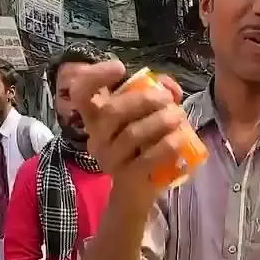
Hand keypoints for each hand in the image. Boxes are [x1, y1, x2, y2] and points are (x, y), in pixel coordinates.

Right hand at [70, 60, 185, 209]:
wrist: (134, 192)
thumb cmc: (139, 146)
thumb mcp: (144, 116)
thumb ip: (156, 94)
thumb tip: (169, 87)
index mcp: (95, 118)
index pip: (80, 92)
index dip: (95, 75)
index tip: (120, 68)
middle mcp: (96, 137)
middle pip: (112, 111)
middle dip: (143, 100)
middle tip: (167, 99)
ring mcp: (109, 159)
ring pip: (131, 134)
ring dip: (159, 121)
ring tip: (178, 117)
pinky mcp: (127, 178)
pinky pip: (146, 159)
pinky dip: (166, 146)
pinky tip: (179, 138)